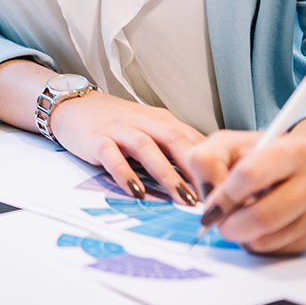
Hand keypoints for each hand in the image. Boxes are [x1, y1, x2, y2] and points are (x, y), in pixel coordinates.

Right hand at [49, 90, 205, 205]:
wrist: (75, 105)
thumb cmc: (116, 122)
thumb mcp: (150, 129)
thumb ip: (174, 147)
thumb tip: (208, 172)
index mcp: (161, 121)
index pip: (193, 139)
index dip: (213, 162)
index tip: (230, 187)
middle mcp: (144, 123)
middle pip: (175, 140)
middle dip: (196, 169)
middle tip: (214, 195)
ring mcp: (120, 130)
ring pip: (148, 149)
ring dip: (168, 175)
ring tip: (183, 199)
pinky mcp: (98, 140)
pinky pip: (113, 157)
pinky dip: (126, 174)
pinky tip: (137, 191)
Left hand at [183, 130, 305, 254]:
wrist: (293, 167)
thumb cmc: (255, 155)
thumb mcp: (225, 144)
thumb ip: (207, 161)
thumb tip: (211, 200)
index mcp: (295, 149)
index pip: (252, 175)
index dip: (224, 195)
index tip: (210, 207)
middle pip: (264, 215)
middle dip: (231, 224)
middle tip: (218, 222)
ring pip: (269, 239)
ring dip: (242, 235)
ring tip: (236, 219)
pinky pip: (276, 251)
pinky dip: (257, 243)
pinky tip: (255, 225)